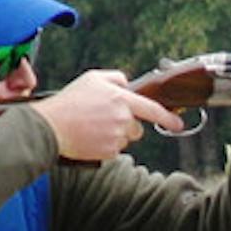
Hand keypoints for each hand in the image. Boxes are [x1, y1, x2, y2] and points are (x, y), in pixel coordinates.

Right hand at [33, 70, 185, 161]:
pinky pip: (114, 149)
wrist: (52, 126)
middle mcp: (123, 119)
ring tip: (93, 127)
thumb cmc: (71, 101)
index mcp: (122, 99)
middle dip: (126, 126)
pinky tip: (91, 137)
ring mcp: (116, 137)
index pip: (152, 110)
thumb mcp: (93, 78)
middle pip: (137, 129)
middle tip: (104, 120)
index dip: (168, 118)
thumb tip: (129, 85)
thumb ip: (117, 79)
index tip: (178, 123)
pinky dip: (105, 145)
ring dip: (115, 135)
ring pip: (125, 140)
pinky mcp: (109, 152)